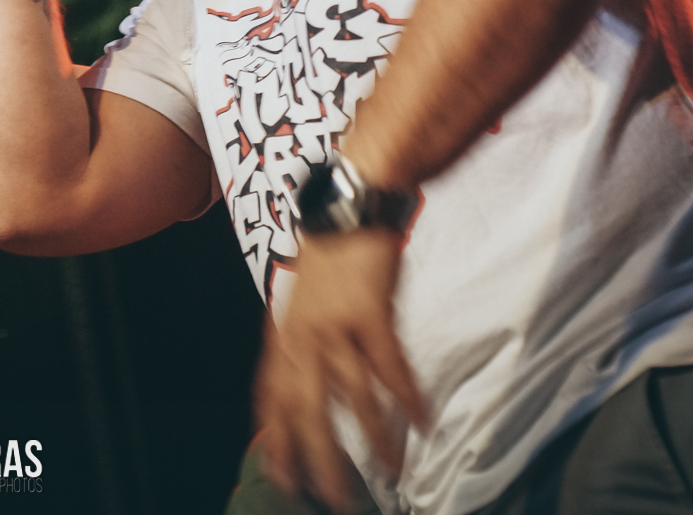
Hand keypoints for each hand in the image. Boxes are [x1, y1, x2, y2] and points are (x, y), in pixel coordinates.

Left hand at [255, 228, 428, 510]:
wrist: (348, 207)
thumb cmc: (330, 257)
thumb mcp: (300, 303)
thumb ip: (300, 344)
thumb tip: (303, 384)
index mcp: (283, 336)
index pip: (270, 400)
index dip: (275, 442)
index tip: (283, 478)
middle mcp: (303, 336)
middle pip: (306, 410)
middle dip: (320, 458)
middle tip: (334, 496)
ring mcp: (334, 326)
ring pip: (351, 396)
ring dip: (374, 438)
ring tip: (392, 471)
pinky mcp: (369, 313)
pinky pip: (389, 368)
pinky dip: (406, 398)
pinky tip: (422, 423)